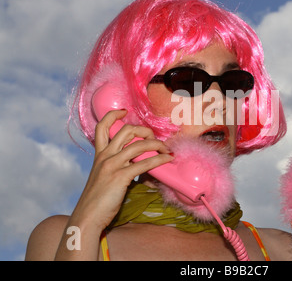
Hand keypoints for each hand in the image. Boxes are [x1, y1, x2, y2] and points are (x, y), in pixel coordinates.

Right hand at [71, 109, 173, 231]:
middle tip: (154, 138)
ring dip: (157, 144)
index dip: (114, 115)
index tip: (125, 111)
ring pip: (139, 144)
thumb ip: (121, 168)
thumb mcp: (105, 178)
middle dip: (144, 130)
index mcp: (99, 155)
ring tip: (166, 149)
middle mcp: (105, 156)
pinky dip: (159, 159)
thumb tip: (143, 169)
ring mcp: (112, 165)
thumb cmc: (97, 200)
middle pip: (126, 130)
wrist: (87, 216)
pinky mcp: (121, 176)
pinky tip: (167, 159)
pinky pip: (145, 163)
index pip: (102, 127)